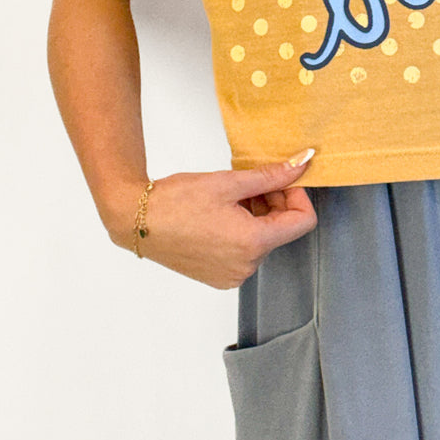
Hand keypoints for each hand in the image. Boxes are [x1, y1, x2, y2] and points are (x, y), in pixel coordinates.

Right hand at [105, 161, 317, 287]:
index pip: (302, 221)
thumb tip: (303, 163)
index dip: (297, 195)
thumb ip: (271, 175)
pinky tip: (222, 212)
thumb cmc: (177, 201)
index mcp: (252, 244)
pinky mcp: (219, 276)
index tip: (282, 179)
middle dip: (274, 202)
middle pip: (281, 230)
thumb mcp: (229, 182)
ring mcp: (232, 275)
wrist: (136, 220)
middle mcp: (246, 267)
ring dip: (257, 214)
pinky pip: (245, 251)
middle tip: (251, 181)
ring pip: (263, 239)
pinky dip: (243, 229)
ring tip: (231, 196)